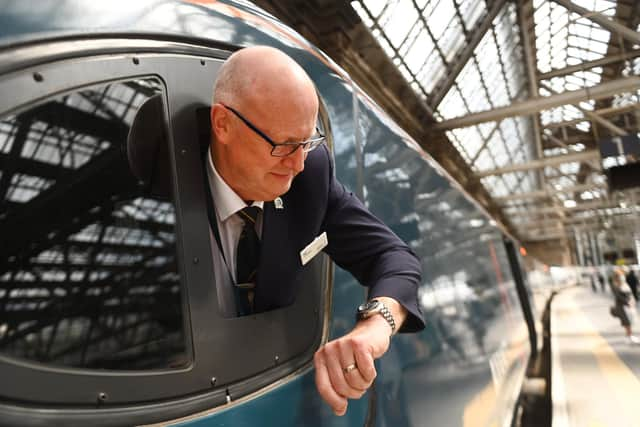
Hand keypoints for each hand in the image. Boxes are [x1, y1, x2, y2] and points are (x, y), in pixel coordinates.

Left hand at [313, 297, 405, 415]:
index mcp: (321, 357)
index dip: (333, 400)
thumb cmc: (355, 354)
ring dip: (364, 383)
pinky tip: (370, 366)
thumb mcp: (341, 369)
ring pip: (354, 380)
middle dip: (354, 391)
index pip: (323, 386)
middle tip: (359, 385)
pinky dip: (371, 374)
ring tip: (364, 374)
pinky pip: (367, 372)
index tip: (342, 407)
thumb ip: (337, 388)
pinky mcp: (359, 344)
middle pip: (341, 386)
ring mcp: (343, 345)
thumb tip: (339, 410)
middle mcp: (329, 350)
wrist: (371, 331)